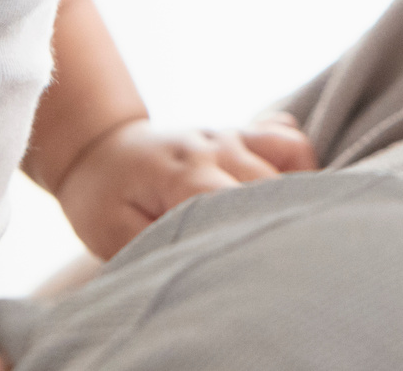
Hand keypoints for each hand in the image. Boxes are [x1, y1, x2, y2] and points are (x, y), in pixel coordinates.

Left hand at [54, 115, 317, 259]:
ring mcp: (233, 135)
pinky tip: (291, 195)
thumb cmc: (104, 201)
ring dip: (300, 194)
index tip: (271, 270)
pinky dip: (303, 165)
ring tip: (292, 232)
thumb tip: (202, 269)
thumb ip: (160, 249)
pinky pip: (290, 140)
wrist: (99, 149)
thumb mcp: (113, 235)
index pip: (237, 203)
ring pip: (293, 157)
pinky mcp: (244, 133)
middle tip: (293, 266)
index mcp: (185, 174)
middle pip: (273, 185)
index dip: (256, 235)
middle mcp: (217, 147)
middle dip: (284, 222)